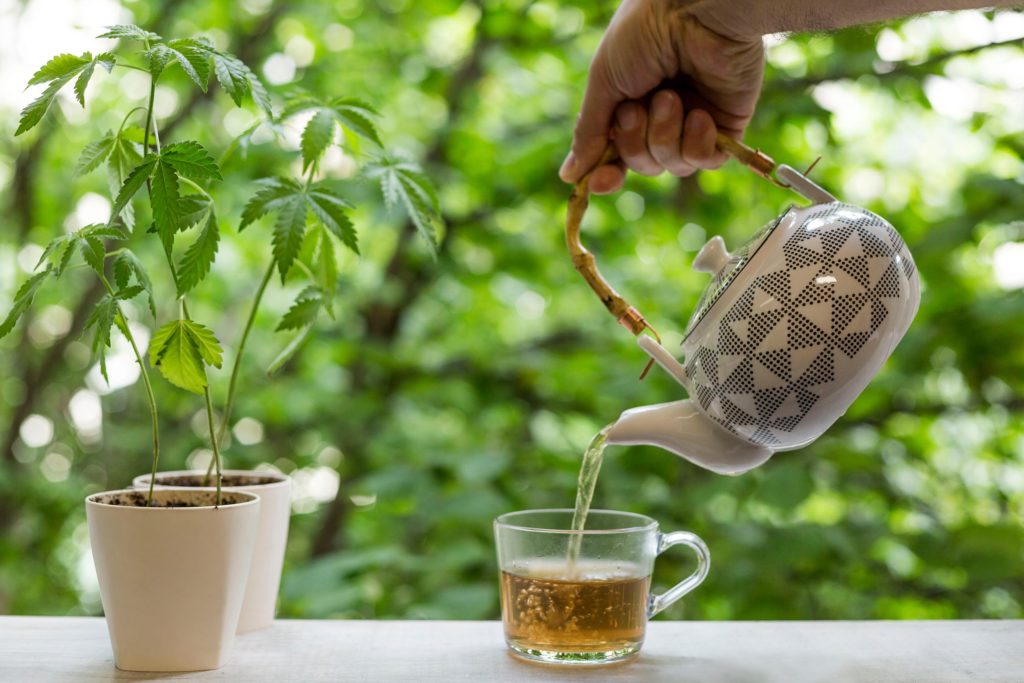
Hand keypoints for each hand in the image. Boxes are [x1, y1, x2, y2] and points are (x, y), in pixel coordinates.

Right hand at [559, 0, 764, 193]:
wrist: (694, 11)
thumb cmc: (644, 33)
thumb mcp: (604, 82)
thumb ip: (589, 132)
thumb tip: (568, 176)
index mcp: (630, 102)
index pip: (617, 154)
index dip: (608, 173)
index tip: (598, 183)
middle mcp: (662, 115)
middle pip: (643, 164)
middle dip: (635, 142)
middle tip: (637, 107)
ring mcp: (694, 121)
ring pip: (672, 165)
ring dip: (665, 135)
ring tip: (672, 97)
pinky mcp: (726, 125)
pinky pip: (705, 161)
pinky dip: (697, 143)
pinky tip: (700, 115)